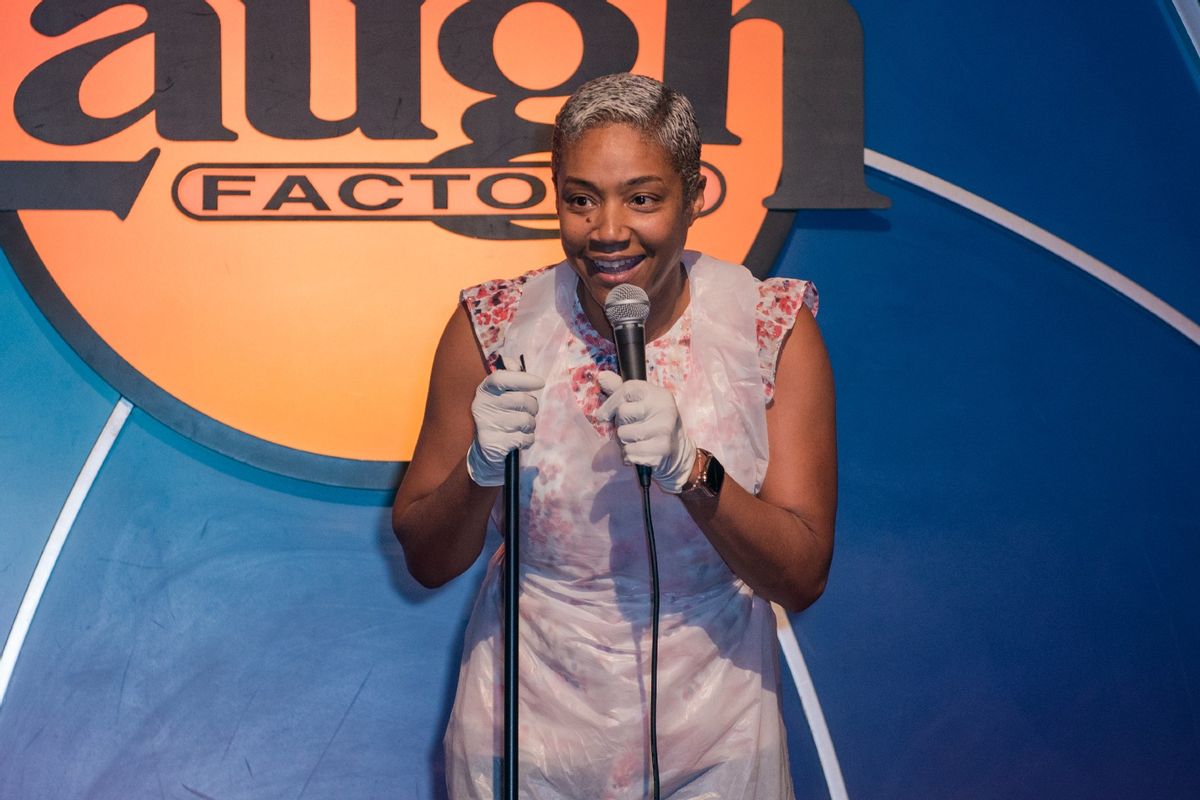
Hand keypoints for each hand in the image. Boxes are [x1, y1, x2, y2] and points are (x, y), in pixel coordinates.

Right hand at [466, 369, 544, 485]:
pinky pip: (525, 438)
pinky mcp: (494, 444)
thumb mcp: (500, 395)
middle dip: (532, 407)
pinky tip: (519, 440)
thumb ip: (509, 375)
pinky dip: (527, 439)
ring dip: (530, 425)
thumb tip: (515, 364)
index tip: (540, 383)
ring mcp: (487, 425)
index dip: (523, 379)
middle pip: (521, 400)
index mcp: (484, 390)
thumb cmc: (499, 417)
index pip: (501, 378)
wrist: (486, 452)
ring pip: (526, 420)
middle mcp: (482, 406)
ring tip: (522, 427)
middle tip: (529, 412)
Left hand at [596, 371, 696, 493]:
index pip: (627, 390)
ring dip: (623, 441)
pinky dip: (629, 455)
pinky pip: (629, 452)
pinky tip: (640, 452)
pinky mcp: (661, 450)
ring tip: (636, 440)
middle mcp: (664, 409)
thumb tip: (601, 376)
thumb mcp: (641, 402)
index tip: (602, 415)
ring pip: (623, 434)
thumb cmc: (653, 423)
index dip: (610, 403)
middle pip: (622, 413)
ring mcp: (663, 430)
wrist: (677, 451)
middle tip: (631, 427)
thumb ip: (620, 389)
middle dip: (619, 424)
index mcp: (659, 394)